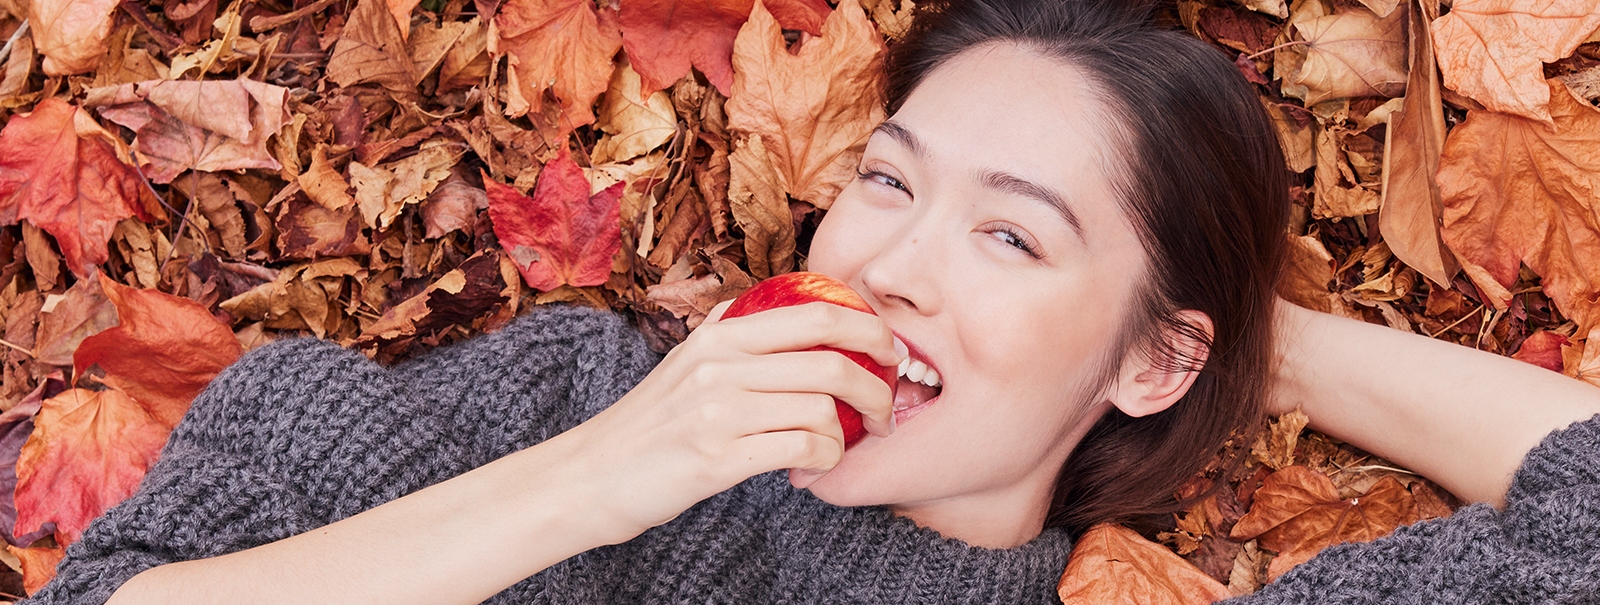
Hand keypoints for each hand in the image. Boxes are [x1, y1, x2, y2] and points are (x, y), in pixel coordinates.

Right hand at [559, 301, 904, 542]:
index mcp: (721, 335)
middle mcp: (720, 365)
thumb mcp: (684, 361)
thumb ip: (728, 332)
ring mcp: (718, 411)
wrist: (590, 476)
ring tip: (842, 447)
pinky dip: (823, 461)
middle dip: (877, 389)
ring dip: (848, 434)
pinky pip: (800, 450)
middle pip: (833, 360)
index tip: (889, 352)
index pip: (817, 312)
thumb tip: (771, 305)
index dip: (870, 329)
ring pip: (822, 409)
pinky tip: (813, 468)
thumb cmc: (649, 424)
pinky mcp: (716, 459)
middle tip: (884, 411)